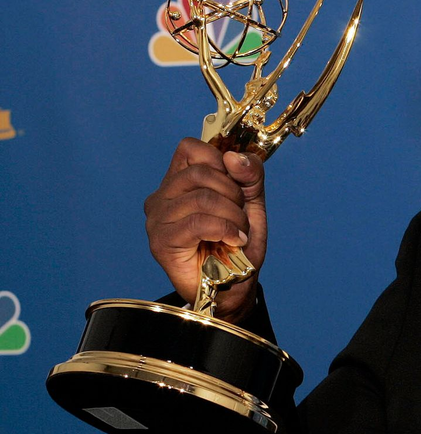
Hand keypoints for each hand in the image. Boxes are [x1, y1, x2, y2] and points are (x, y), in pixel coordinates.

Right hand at [144, 138, 266, 323]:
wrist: (234, 285)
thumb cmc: (237, 244)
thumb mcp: (250, 202)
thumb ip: (249, 175)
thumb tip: (234, 157)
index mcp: (178, 182)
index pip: (191, 148)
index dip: (220, 162)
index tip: (236, 186)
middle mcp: (162, 197)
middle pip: (200, 173)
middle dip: (233, 194)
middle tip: (240, 216)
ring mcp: (157, 219)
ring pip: (201, 198)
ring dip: (233, 215)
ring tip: (238, 232)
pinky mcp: (161, 242)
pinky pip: (197, 222)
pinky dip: (225, 229)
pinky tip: (233, 241)